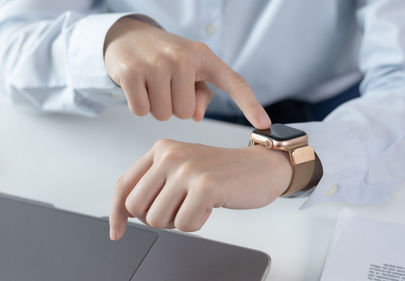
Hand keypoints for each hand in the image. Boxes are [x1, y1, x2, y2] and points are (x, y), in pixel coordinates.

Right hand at [104, 17, 269, 127]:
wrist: (128, 36)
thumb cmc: (166, 59)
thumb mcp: (190, 72)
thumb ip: (200, 96)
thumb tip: (194, 116)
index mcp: (205, 57)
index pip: (234, 83)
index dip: (251, 105)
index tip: (264, 124)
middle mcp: (183, 57)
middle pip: (184, 113)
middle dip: (173, 107)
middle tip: (166, 86)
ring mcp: (156, 62)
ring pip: (163, 114)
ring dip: (155, 106)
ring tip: (152, 84)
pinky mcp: (132, 71)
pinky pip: (141, 110)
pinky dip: (138, 105)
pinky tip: (138, 86)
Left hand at [109, 139, 291, 239]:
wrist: (262, 167)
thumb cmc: (222, 172)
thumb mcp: (183, 168)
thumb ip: (155, 183)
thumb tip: (124, 213)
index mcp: (162, 149)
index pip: (123, 185)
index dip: (117, 213)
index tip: (117, 231)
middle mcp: (171, 155)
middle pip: (137, 207)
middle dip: (155, 218)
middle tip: (178, 210)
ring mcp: (188, 169)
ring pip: (157, 219)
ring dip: (178, 221)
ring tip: (197, 205)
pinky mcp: (205, 186)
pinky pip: (184, 225)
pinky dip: (197, 224)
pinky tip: (210, 207)